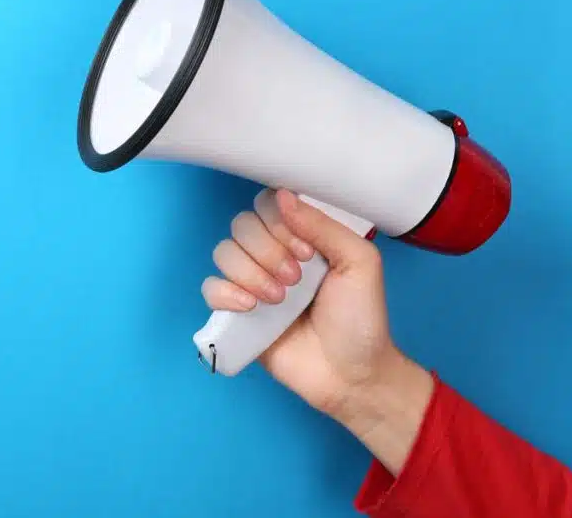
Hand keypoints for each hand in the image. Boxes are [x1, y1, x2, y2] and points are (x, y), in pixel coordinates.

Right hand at [202, 188, 433, 472]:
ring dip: (250, 273)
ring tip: (279, 300)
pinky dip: (226, 293)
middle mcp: (273, 254)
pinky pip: (210, 287)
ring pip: (224, 252)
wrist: (351, 374)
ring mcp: (253, 283)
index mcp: (302, 237)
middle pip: (242, 225)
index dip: (280, 222)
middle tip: (296, 280)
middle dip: (267, 251)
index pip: (269, 205)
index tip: (306, 251)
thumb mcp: (359, 262)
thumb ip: (324, 226)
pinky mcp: (236, 313)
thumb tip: (283, 196)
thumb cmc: (361, 319)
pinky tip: (250, 308)